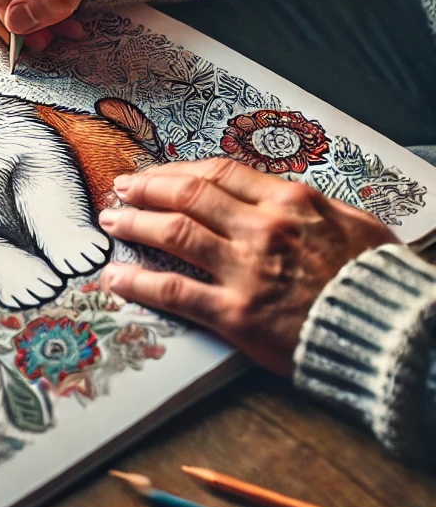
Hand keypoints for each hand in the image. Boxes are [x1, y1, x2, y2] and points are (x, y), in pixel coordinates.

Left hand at [98, 158, 397, 373]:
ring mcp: (247, 270)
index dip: (178, 171)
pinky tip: (116, 277)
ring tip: (111, 222)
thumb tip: (271, 195)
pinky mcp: (237, 314)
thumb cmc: (375, 280)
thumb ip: (303, 206)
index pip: (218, 173)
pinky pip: (176, 291)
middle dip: (147, 189)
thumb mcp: (349, 224)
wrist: (395, 335)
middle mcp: (262, 228)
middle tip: (120, 190)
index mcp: (289, 201)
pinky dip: (140, 281)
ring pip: (174, 234)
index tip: (155, 174)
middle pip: (188, 196)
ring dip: (135, 224)